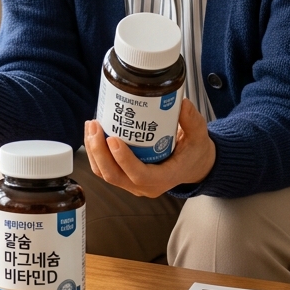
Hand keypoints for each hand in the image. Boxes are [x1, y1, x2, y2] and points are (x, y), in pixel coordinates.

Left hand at [83, 97, 215, 197]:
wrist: (192, 164)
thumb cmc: (194, 151)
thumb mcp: (199, 135)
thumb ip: (192, 120)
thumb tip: (182, 103)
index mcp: (164, 178)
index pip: (140, 175)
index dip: (124, 160)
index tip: (113, 139)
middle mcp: (145, 185)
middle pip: (115, 175)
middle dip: (100, 152)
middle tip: (95, 126)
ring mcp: (132, 184)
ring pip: (105, 173)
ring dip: (93, 151)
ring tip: (91, 126)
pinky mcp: (124, 177)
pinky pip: (104, 169)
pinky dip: (95, 152)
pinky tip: (92, 133)